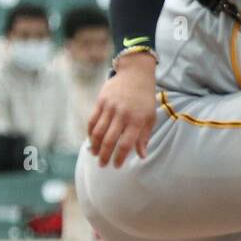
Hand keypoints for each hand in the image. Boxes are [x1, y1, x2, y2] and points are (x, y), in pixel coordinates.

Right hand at [87, 53, 156, 167]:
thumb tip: (142, 156)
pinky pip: (92, 120)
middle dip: (104, 155)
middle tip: (102, 165)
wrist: (135, 74)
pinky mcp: (101, 101)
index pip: (126, 144)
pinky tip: (91, 140)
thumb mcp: (150, 117)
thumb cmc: (145, 99)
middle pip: (109, 140)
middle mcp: (122, 114)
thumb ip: (144, 137)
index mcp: (137, 120)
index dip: (120, 157)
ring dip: (94, 146)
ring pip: (98, 132)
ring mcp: (110, 107)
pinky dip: (90, 132)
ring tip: (94, 154)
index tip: (116, 166)